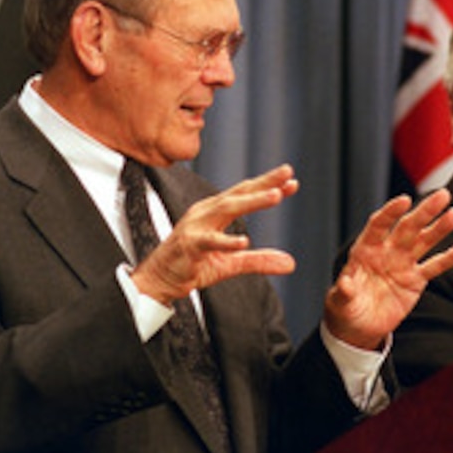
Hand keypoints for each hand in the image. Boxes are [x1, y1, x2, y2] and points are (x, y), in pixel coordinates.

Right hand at [132, 164, 297, 303]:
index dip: (268, 186)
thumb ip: (259, 260)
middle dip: (264, 183)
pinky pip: (209, 241)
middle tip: (287, 173)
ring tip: (276, 196)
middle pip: (239, 193)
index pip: (245, 194)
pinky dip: (227, 241)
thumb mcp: (231, 263)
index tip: (292, 181)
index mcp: (215, 211)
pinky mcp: (189, 245)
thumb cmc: (193, 265)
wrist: (160, 279)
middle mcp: (206, 212)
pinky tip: (244, 241)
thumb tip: (290, 263)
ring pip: (227, 209)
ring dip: (253, 201)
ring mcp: (196, 226)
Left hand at [323, 188, 452, 349]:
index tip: (404, 200)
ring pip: (424, 241)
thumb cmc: (345, 309)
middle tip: (442, 195)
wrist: (359, 327)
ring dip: (439, 228)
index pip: (379, 225)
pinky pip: (436, 266)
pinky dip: (451, 257)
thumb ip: (344, 292)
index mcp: (365, 250)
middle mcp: (386, 251)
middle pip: (407, 227)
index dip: (390, 212)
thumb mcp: (340, 302)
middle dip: (424, 212)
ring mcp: (403, 263)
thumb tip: (345, 283)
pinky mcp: (416, 279)